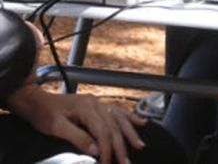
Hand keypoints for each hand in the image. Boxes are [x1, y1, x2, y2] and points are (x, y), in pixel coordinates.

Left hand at [6, 85, 145, 163]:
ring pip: (119, 119)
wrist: (36, 101)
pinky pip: (117, 111)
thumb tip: (96, 150)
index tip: (107, 163)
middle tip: (125, 163)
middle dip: (121, 146)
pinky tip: (140, 122)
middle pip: (113, 127)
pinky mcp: (97, 106)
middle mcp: (96, 104)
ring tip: (139, 146)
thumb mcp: (56, 128)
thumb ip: (78, 137)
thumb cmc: (44, 114)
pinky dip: (129, 118)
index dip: (107, 149)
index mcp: (86, 108)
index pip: (103, 132)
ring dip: (130, 133)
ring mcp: (98, 104)